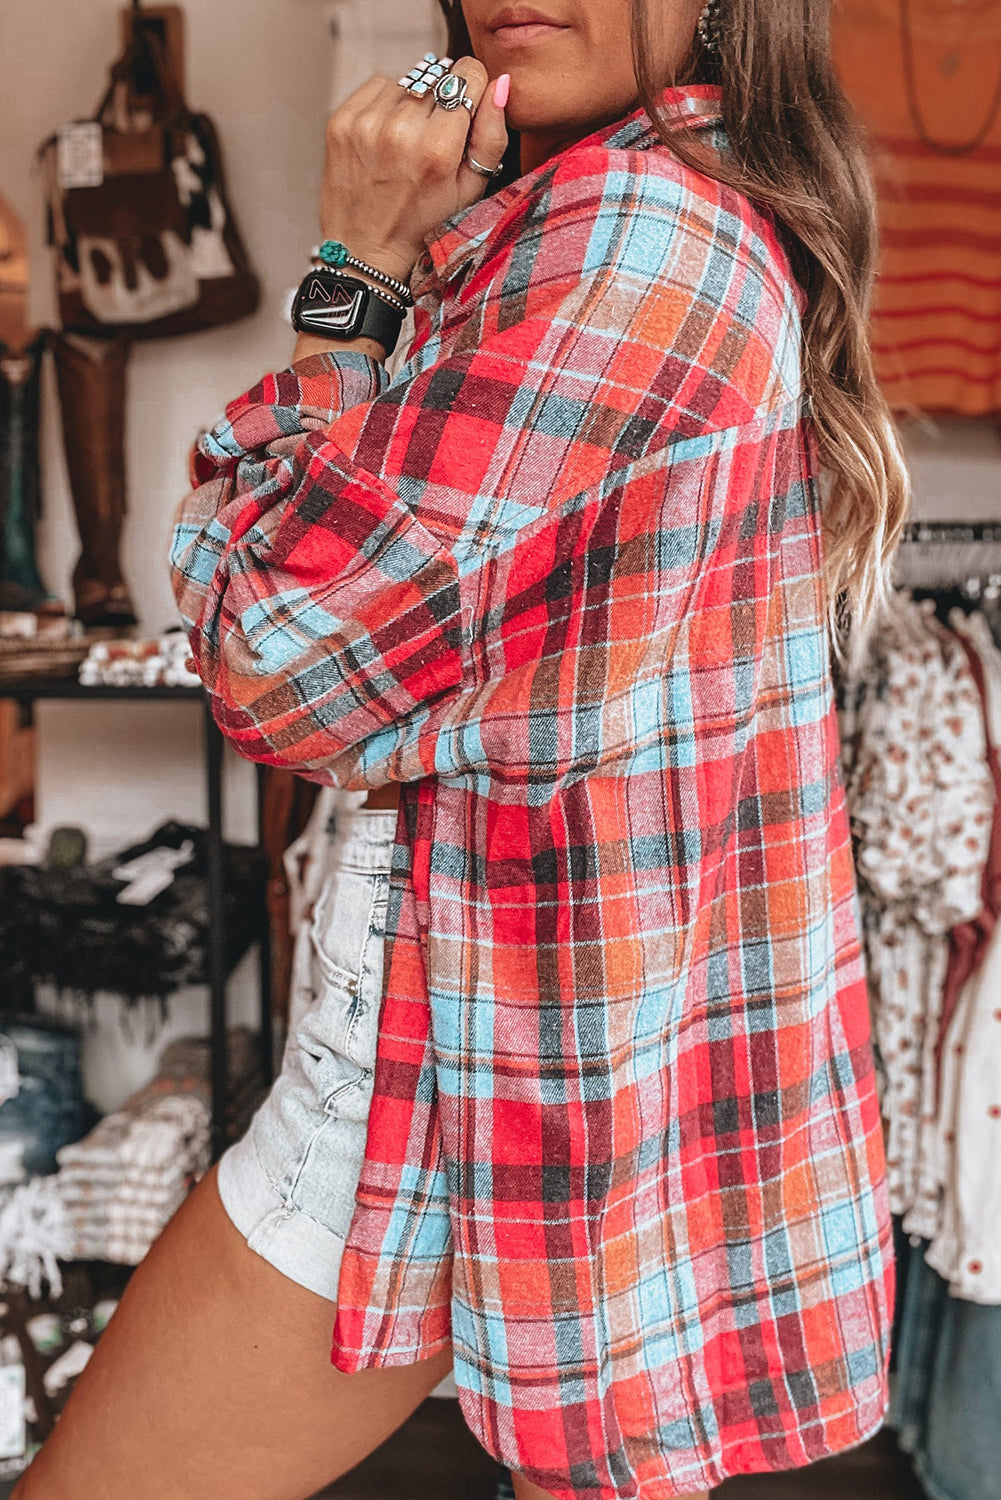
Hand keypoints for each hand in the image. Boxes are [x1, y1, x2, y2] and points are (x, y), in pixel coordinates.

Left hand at [319, 58, 508, 288]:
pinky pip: (378, 86)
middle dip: (443, 102)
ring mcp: (365, 124)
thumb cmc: (423, 227)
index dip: (472, 90)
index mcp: (438, 150)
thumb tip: (499, 84)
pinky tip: (387, 137)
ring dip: (413, 102)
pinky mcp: (341, 121)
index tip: (466, 113)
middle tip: (433, 141)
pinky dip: (386, 104)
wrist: (365, 253)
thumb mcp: (471, 193)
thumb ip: (491, 137)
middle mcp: (400, 131)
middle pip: (437, 79)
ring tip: (408, 142)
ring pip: (407, 81)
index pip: (467, 76)